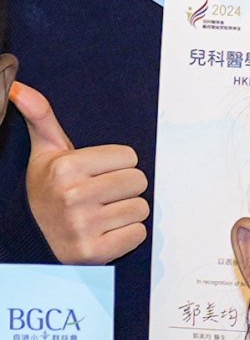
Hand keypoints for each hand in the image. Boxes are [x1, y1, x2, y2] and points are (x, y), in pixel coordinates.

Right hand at [14, 84, 149, 264]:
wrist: (34, 238)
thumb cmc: (49, 188)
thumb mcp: (45, 152)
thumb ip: (41, 117)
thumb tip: (18, 87)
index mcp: (64, 167)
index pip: (130, 156)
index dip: (116, 165)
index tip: (93, 174)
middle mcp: (72, 196)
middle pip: (139, 180)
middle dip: (123, 187)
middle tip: (100, 195)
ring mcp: (82, 226)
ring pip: (141, 208)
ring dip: (126, 211)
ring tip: (101, 213)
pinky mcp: (95, 252)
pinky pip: (139, 233)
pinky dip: (127, 235)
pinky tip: (103, 232)